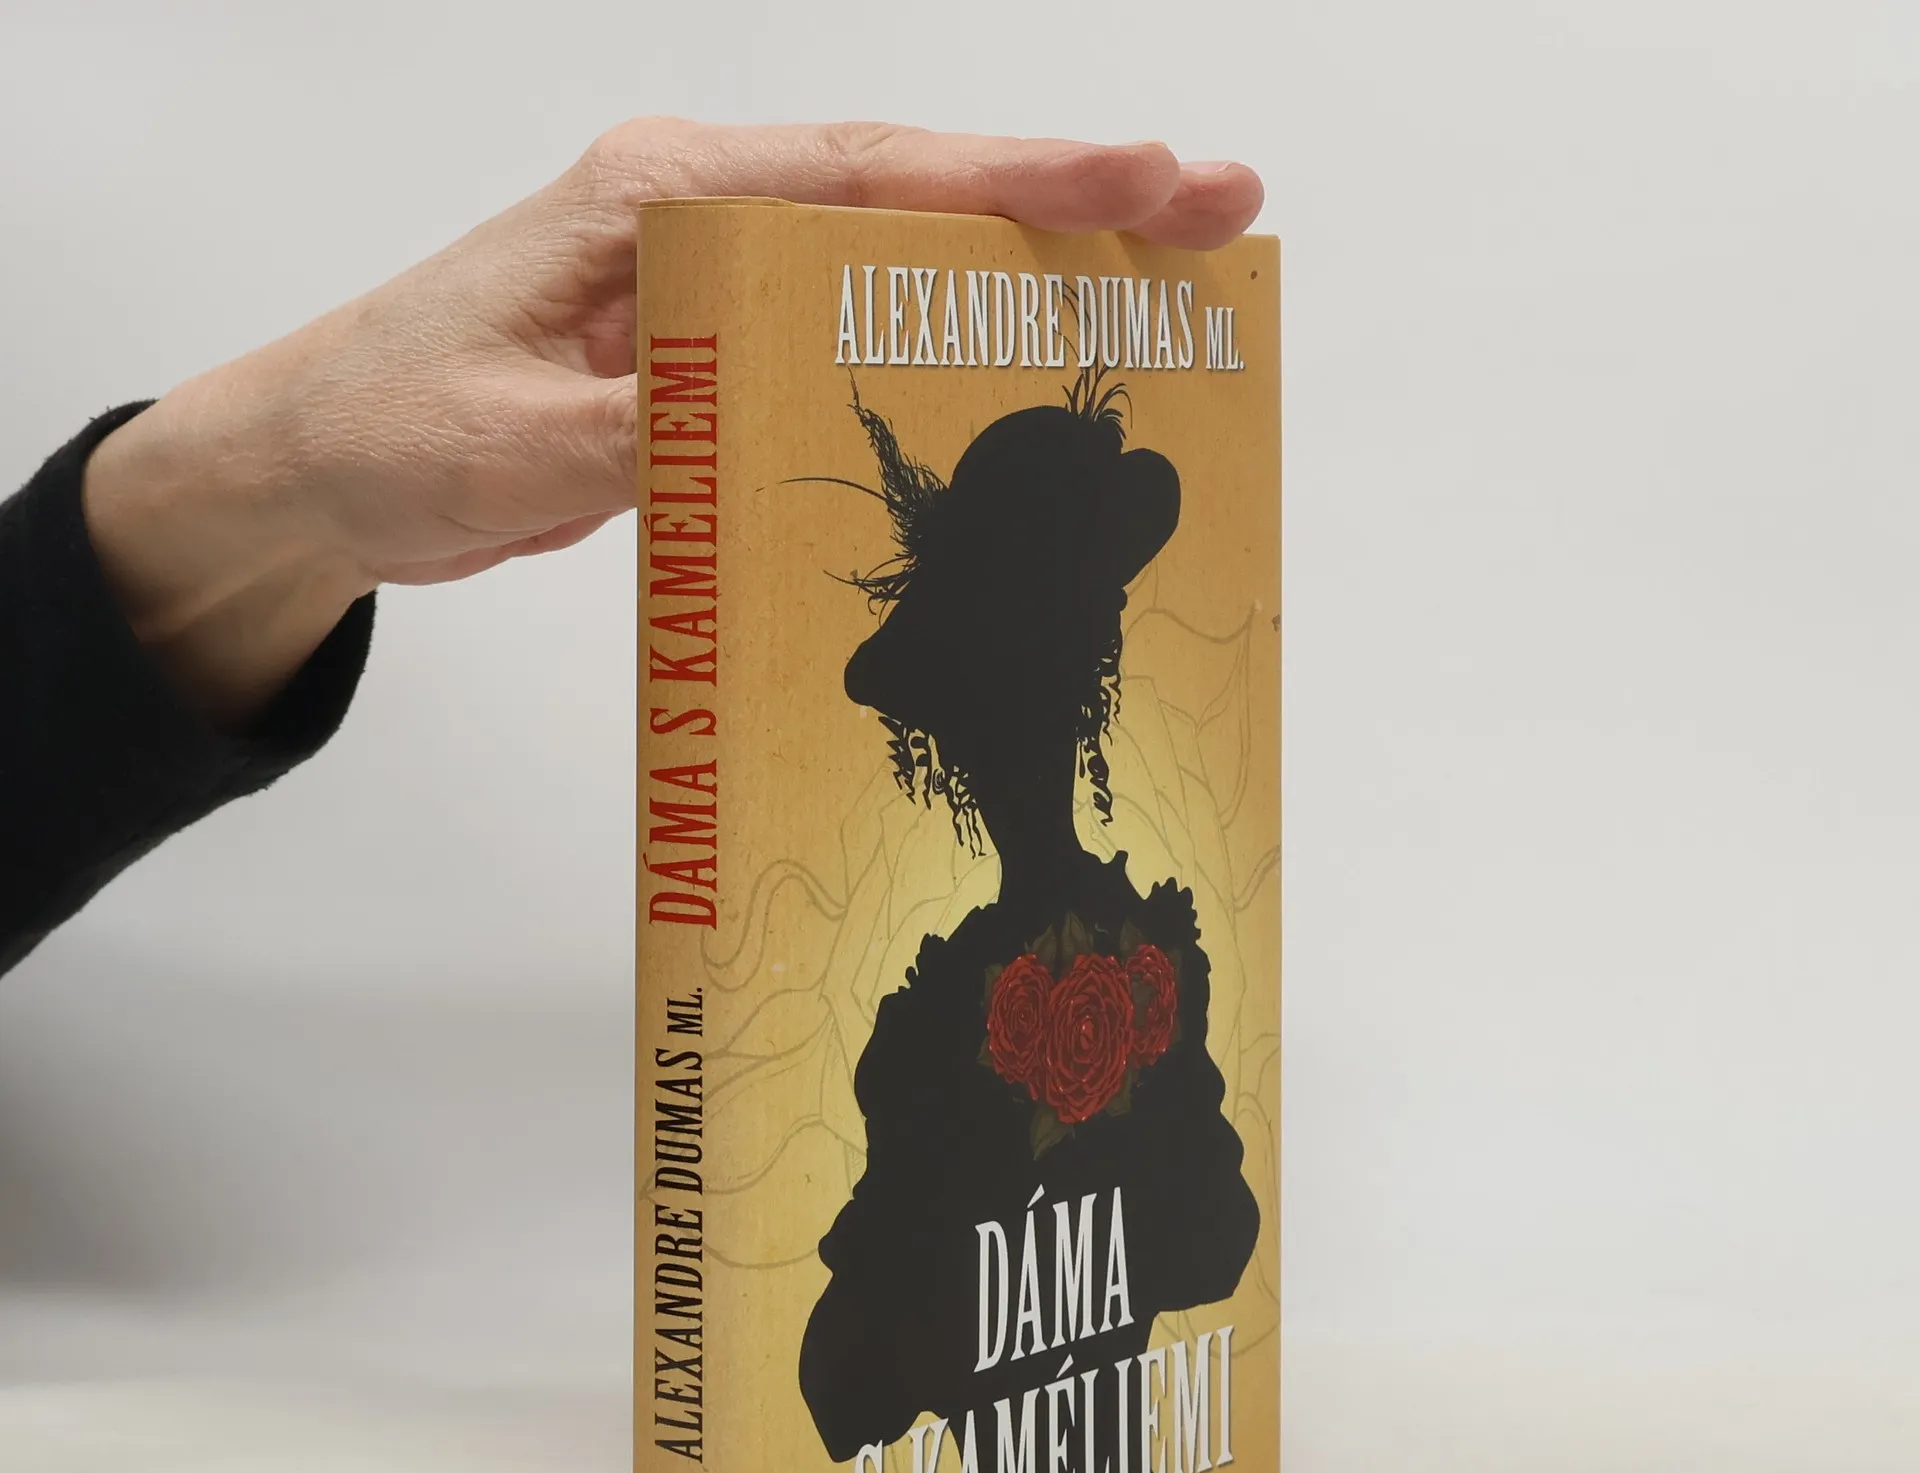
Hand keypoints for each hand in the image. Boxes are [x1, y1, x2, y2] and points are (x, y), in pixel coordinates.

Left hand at [81, 119, 1264, 725]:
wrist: (325, 467)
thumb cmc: (391, 427)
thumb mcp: (508, 443)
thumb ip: (640, 433)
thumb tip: (757, 428)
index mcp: (659, 202)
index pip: (864, 176)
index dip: (1013, 183)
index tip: (1144, 182)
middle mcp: (702, 218)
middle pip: (914, 194)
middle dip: (1070, 202)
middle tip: (1220, 212)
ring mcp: (715, 279)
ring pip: (899, 259)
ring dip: (1027, 272)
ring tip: (1163, 291)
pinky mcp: (716, 348)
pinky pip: (855, 333)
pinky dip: (947, 341)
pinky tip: (1019, 371)